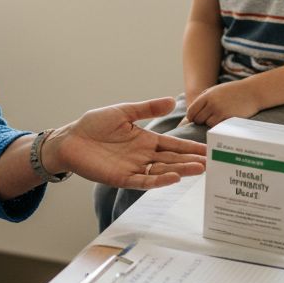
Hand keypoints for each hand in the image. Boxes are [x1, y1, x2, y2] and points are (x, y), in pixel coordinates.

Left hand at [53, 97, 206, 188]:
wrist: (71, 139)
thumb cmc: (94, 125)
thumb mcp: (124, 112)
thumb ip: (147, 109)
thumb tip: (172, 101)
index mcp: (145, 140)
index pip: (173, 145)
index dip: (190, 148)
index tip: (209, 150)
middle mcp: (143, 156)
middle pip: (172, 160)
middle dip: (191, 161)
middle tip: (212, 164)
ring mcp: (133, 168)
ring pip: (162, 172)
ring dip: (180, 171)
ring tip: (199, 170)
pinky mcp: (121, 178)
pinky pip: (143, 181)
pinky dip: (158, 181)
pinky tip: (173, 178)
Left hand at [185, 81, 260, 127]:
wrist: (253, 91)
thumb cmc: (233, 91)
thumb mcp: (215, 90)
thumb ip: (203, 99)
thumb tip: (189, 115)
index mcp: (206, 95)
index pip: (191, 111)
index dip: (191, 117)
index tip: (196, 119)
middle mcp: (212, 103)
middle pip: (198, 119)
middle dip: (201, 121)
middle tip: (209, 119)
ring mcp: (220, 111)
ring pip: (207, 124)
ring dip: (210, 124)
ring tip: (218, 119)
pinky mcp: (229, 118)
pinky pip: (217, 126)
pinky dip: (218, 126)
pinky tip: (224, 121)